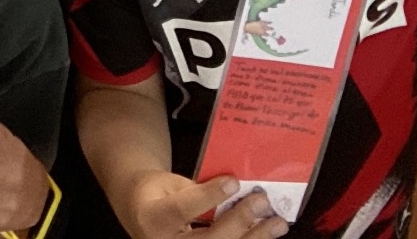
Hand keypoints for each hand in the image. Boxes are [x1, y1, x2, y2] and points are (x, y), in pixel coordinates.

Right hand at [124, 172, 288, 238]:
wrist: (140, 214)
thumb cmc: (158, 193)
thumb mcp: (170, 183)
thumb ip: (199, 189)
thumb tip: (238, 190)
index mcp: (153, 218)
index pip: (183, 208)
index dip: (209, 196)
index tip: (234, 182)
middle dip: (239, 221)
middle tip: (261, 201)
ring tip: (277, 224)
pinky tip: (265, 235)